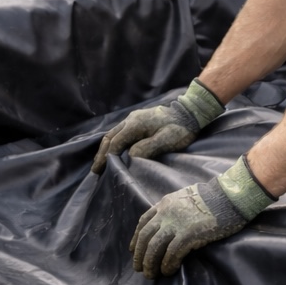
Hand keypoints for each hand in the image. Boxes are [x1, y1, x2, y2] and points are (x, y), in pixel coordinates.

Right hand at [92, 79, 223, 173]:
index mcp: (135, 124)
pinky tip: (114, 153)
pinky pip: (120, 133)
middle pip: (110, 138)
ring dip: (106, 149)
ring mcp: (134, 119)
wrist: (190, 113)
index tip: (100, 171)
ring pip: (114, 134)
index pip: (115, 143)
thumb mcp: (166, 140)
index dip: (106, 157)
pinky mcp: (138, 121)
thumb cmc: (180, 129)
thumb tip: (130, 156)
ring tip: (101, 163)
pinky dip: (114, 144)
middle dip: (102, 154)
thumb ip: (147, 147)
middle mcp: (130, 120)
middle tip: (95, 170)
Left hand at [130, 157, 274, 276]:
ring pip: (154, 247)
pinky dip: (168, 265)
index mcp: (165, 203)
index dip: (136, 239)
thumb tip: (170, 224)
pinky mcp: (189, 234)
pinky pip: (172, 254)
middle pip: (145, 237)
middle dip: (140, 255)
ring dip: (150, 264)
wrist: (230, 196)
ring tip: (152, 275)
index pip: (143, 222)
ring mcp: (176, 223)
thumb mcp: (187, 197)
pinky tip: (169, 271)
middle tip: (140, 269)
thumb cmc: (214, 197)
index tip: (134, 250)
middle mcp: (166, 213)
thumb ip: (175, 208)